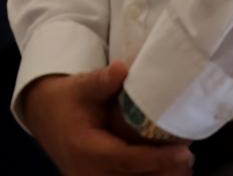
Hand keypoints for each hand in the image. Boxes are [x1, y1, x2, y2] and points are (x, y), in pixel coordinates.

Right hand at [21, 62, 192, 175]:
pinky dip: (148, 175)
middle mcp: (90, 172)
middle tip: (188, 154)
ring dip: (159, 175)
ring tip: (180, 161)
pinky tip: (165, 167)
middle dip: (166, 170)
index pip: (128, 159)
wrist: (44, 115)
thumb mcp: (81, 86)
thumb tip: (124, 68)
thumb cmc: (66, 99)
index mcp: (87, 150)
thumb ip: (102, 81)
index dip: (158, 158)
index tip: (184, 151)